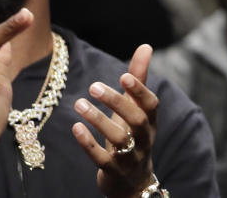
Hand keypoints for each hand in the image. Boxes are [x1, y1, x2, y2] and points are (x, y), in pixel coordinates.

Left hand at [72, 44, 159, 197]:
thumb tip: (145, 46)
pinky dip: (88, 144)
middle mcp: (143, 139)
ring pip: (118, 139)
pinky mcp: (112, 172)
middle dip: (116, 103)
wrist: (132, 182)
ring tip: (78, 104)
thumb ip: (138, 79)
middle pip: (136, 120)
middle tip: (93, 87)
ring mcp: (129, 157)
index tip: (123, 76)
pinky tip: (75, 128)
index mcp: (150, 122)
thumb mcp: (135, 108)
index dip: (140, 91)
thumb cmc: (133, 134)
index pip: (151, 105)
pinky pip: (101, 159)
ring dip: (98, 121)